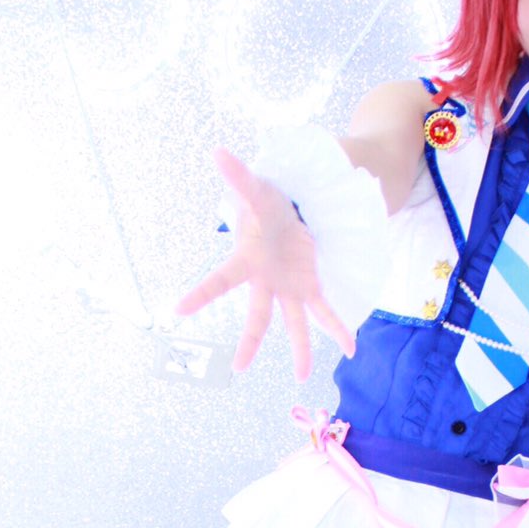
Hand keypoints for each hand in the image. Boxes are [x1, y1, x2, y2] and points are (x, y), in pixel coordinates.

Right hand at [174, 148, 355, 380]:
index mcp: (247, 262)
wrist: (291, 205)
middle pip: (257, 316)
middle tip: (239, 367)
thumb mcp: (254, 190)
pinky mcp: (309, 286)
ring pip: (293, 324)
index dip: (200, 294)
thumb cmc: (267, 202)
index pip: (219, 282)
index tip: (178, 310)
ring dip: (299, 349)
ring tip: (301, 375)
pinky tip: (350, 349)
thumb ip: (237, 175)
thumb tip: (217, 151)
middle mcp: (265, 282)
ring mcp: (288, 287)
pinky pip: (324, 312)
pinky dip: (338, 329)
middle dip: (250, 341)